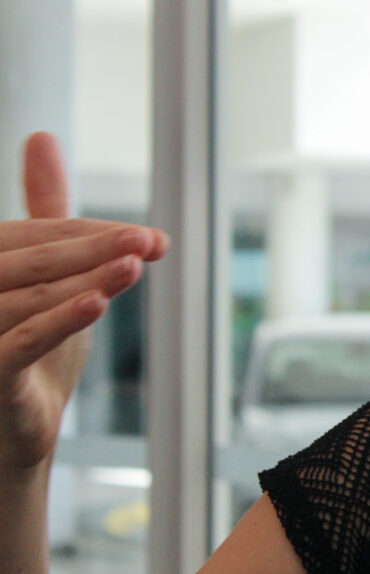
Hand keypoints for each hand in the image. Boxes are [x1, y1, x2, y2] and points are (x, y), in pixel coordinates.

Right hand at [0, 133, 168, 472]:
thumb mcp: (44, 278)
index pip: (36, 236)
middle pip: (29, 260)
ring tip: (133, 264)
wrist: (9, 437)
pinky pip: (15, 343)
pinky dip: (58, 320)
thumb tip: (41, 136)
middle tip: (150, 242)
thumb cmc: (24, 350)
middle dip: (93, 248)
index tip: (152, 239)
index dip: (93, 234)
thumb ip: (44, 213)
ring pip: (24, 297)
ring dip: (82, 279)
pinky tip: (98, 302)